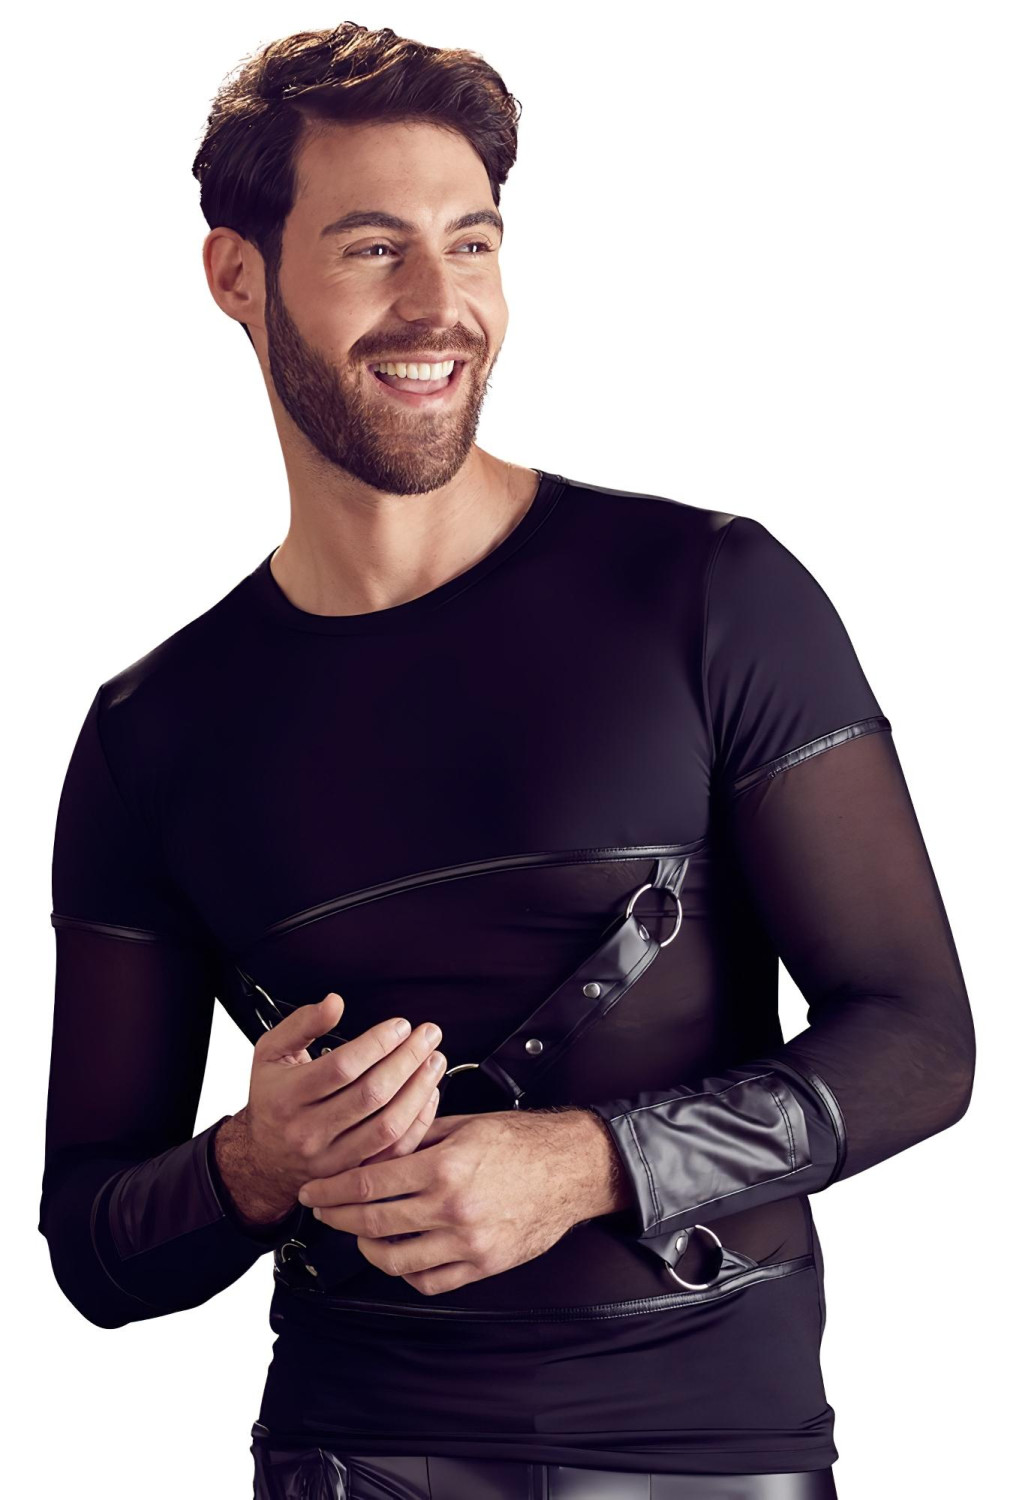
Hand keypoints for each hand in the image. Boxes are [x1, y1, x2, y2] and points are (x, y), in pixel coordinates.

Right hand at [237, 993, 446, 1216]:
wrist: (261, 1161)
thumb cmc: (272, 1100)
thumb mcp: (271, 1053)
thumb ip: (302, 1024)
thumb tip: (334, 1003)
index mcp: (288, 1097)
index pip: (342, 1067)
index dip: (378, 1043)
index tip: (400, 1025)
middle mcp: (309, 1131)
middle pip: (371, 1094)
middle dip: (408, 1060)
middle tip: (428, 1036)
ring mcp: (331, 1159)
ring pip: (387, 1126)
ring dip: (419, 1090)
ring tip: (434, 1061)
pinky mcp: (351, 1175)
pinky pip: (393, 1151)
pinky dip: (418, 1123)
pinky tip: (428, 1095)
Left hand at [297, 1110, 588, 1295]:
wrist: (571, 1169)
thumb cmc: (520, 1141)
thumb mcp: (464, 1124)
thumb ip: (416, 1138)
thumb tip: (372, 1149)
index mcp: (445, 1167)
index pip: (369, 1184)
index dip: (332, 1190)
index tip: (313, 1191)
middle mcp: (452, 1208)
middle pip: (373, 1223)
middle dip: (337, 1218)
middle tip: (322, 1211)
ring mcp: (468, 1243)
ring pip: (395, 1260)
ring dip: (367, 1247)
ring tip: (360, 1233)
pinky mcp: (482, 1266)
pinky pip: (429, 1281)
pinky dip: (405, 1272)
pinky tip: (399, 1254)